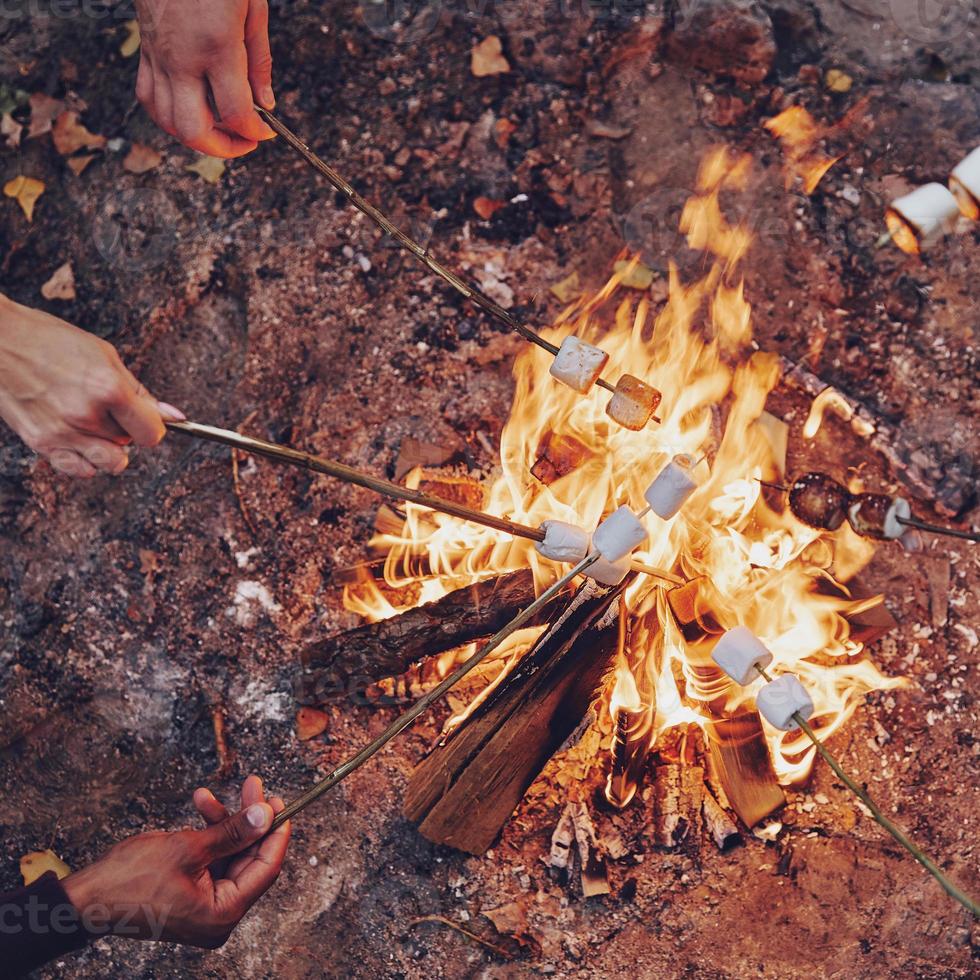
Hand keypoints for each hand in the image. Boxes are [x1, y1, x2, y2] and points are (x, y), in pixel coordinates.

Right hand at [0, 294, 183, 477]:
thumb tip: (175, 417)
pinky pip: (80, 470)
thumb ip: (140, 392)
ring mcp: (62, 432)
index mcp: (107, 389)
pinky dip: (85, 460)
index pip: (151, 433)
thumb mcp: (104, 355)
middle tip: (105, 407)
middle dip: (125, 429)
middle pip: (130, 445)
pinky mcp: (41, 443)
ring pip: (110, 462)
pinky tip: (78, 437)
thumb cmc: (49, 340)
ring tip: (93, 424)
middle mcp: (86, 415)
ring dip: (109, 448)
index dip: (152, 426)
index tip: (145, 419)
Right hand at [62, 776, 290, 948]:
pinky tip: (199, 806)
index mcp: (223, 913)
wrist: (87, 897)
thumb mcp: (189, 848)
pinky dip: (208, 833)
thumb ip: (232, 832)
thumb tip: (266, 815)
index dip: (276, 832)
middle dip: (248, 820)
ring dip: (222, 821)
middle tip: (252, 786)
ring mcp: (205, 905)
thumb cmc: (130, 880)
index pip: (266, 868)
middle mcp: (218, 915)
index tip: (280, 802)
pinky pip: (212, 859)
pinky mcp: (192, 893)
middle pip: (249, 858)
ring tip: (206, 795)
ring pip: (230, 854)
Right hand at [135, 0, 276, 157]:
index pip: (236, 113)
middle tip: (243, 142)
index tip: (267, 133)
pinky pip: (148, 97)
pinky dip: (167, 115)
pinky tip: (188, 111)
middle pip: (194, 130)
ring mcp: (158, 55)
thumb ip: (259, 61)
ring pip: (166, 120)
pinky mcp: (143, 48)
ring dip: (194, 137)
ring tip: (219, 130)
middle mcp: (183, 57)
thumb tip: (266, 104)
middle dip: (223, 148)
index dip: (255, 133)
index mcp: (217, 46)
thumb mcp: (253, 8)